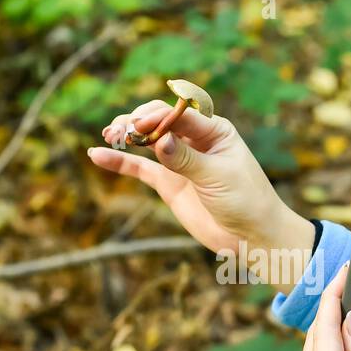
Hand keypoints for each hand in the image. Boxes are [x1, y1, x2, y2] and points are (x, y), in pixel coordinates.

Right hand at [87, 102, 313, 292]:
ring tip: (108, 135)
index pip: (180, 114)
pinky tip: (98, 155)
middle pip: (159, 121)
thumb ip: (187, 160)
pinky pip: (140, 167)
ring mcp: (179, 160)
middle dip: (138, 122)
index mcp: (215, 130)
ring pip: (147, 140)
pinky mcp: (169, 182)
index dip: (158, 116)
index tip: (140, 125)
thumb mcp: (218, 178)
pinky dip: (121, 161)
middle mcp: (195, 140)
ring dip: (126, 135)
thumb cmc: (246, 201)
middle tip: (120, 131)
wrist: (252, 236)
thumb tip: (160, 141)